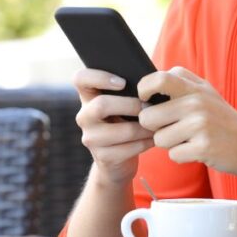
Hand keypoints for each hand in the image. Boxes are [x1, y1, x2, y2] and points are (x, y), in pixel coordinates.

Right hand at [72, 68, 155, 185]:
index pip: (80, 78)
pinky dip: (145, 143)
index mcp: (88, 97)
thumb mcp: (124, 102)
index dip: (99, 77)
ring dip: (144, 127)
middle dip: (131, 105)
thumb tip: (152, 79)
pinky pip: (129, 148)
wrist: (119, 160)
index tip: (122, 83)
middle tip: (149, 106)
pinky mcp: (102, 156)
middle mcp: (84, 116)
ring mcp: (91, 138)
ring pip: (122, 130)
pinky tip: (153, 139)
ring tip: (157, 124)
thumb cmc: (127, 121)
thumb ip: (130, 89)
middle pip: (101, 105)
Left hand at [137, 66, 236, 175]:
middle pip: (148, 117)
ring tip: (189, 140)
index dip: (144, 89)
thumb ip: (180, 83)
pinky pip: (173, 155)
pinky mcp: (203, 147)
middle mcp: (196, 102)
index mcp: (194, 87)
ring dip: (169, 144)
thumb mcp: (206, 93)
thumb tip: (146, 87)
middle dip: (153, 127)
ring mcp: (200, 124)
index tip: (146, 100)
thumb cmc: (222, 120)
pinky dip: (181, 156)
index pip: (158, 79)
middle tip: (170, 129)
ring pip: (159, 139)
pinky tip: (196, 151)